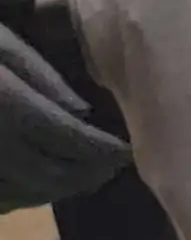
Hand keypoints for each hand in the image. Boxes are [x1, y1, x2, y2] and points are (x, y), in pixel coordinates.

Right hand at [0, 22, 128, 208]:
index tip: (128, 152)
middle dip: (87, 175)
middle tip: (112, 169)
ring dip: (60, 189)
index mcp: (5, 102)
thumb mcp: (0, 44)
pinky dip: (24, 195)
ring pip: (23, 191)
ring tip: (86, 178)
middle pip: (49, 173)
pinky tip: (41, 184)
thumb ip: (41, 77)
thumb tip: (81, 114)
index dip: (103, 151)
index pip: (69, 138)